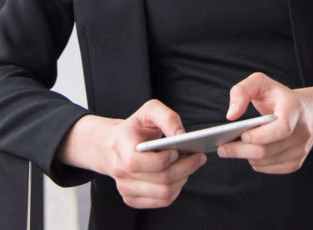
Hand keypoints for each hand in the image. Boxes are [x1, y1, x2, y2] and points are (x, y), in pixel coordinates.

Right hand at [56, 101, 205, 208]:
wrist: (114, 145)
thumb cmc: (136, 127)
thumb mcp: (149, 111)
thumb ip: (167, 118)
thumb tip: (182, 136)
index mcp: (120, 146)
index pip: (137, 163)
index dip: (162, 159)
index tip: (177, 150)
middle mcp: (119, 170)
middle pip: (160, 180)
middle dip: (185, 168)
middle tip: (198, 156)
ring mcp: (124, 188)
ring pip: (164, 193)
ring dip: (183, 179)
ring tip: (191, 164)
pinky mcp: (132, 199)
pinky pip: (163, 201)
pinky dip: (177, 189)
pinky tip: (180, 175)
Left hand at [217, 72, 312, 173]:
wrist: (309, 111)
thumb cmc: (278, 96)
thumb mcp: (260, 83)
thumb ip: (242, 91)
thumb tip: (231, 115)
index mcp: (294, 108)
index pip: (283, 127)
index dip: (260, 135)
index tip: (241, 134)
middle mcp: (302, 130)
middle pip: (267, 149)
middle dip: (240, 150)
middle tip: (222, 148)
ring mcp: (301, 148)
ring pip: (266, 161)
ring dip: (246, 157)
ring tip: (233, 149)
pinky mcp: (297, 162)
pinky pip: (271, 168)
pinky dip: (256, 163)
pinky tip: (249, 153)